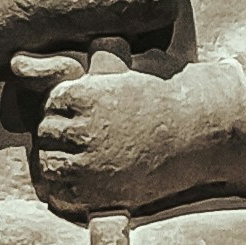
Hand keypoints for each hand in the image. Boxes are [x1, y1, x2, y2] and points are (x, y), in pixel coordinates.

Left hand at [13, 53, 241, 216]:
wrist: (199, 133)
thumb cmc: (168, 98)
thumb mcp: (132, 66)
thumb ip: (103, 59)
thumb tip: (69, 50)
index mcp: (84, 94)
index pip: (51, 103)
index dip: (62, 110)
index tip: (76, 115)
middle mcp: (83, 128)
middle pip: (47, 133)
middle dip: (59, 136)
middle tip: (77, 140)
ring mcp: (89, 163)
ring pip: (48, 164)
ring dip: (58, 163)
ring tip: (75, 162)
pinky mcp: (100, 192)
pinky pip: (62, 194)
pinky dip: (64, 190)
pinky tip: (79, 184)